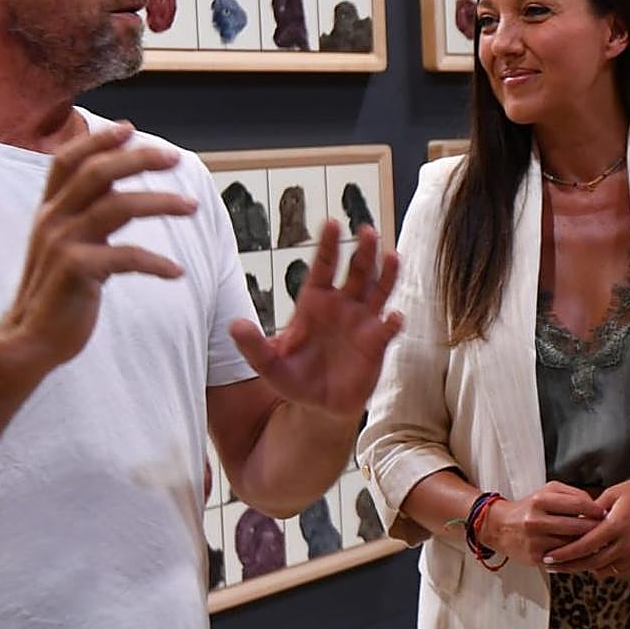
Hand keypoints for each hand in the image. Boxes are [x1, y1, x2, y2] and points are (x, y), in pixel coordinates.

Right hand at [0, 123, 197, 370]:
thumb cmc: (58, 291)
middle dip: (139, 159)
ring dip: (160, 203)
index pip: (68, 160)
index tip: (128, 128)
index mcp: (50, 210)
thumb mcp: (67, 244)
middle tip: (174, 158)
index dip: (97, 140)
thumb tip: (118, 189)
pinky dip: (155, 263)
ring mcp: (62, 244)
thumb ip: (87, 215)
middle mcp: (52, 220)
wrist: (32, 339)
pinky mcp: (75, 272)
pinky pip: (125, 256)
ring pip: (117, 206)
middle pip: (98, 172)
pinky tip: (176, 272)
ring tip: (191, 208)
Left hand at [228, 221, 402, 419]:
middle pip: (356, 270)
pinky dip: (392, 322)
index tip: (333, 223)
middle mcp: (342, 304)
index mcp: (314, 301)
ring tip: (392, 256)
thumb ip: (253, 345)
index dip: (328, 245)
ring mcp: (362, 321)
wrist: (319, 406)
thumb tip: (234, 325)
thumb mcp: (268, 364)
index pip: (323, 266)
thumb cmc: (294, 378)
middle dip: (363, 250)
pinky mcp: (376, 344)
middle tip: (367, 230)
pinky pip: (387, 329)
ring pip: (378, 290)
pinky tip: (394, 317)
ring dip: (387, 273)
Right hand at [479, 482, 605, 565]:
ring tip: (596, 541)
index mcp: (540, 500)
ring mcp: (536, 540)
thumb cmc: (528, 507)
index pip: (578, 504)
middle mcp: (536, 520)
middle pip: (578, 526)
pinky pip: (564, 558)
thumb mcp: (546, 491)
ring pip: (573, 544)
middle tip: (607, 529)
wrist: (499, 526)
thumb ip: (571, 494)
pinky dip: (575, 555)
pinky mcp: (536, 556)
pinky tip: (581, 551)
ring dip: (588, 544)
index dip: (595, 510)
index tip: (604, 513)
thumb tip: (595, 505)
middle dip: (595, 529)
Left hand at [542, 476, 629, 576]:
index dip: (565, 553)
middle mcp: (627, 542)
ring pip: (605, 569)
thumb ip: (593, 507)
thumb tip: (575, 517)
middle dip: (569, 565)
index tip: (550, 556)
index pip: (585, 544)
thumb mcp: (614, 492)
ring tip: (566, 566)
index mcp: (617, 524)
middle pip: (592, 562)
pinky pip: (618, 569)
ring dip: (585, 569)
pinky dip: (602, 569)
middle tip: (552, 566)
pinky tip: (590, 564)